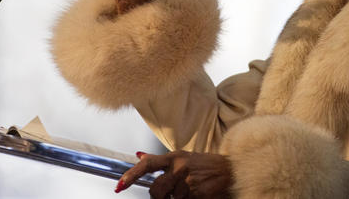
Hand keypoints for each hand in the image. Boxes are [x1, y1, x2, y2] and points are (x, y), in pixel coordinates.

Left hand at [116, 151, 232, 197]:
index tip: (120, 185)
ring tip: (189, 190)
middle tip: (170, 192)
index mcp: (173, 157)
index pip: (147, 165)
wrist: (229, 169)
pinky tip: (195, 194)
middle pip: (155, 191)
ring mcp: (188, 182)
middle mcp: (179, 168)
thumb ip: (159, 160)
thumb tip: (138, 154)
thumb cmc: (204, 164)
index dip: (131, 175)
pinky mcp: (196, 194)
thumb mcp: (181, 157)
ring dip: (176, 198)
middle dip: (159, 196)